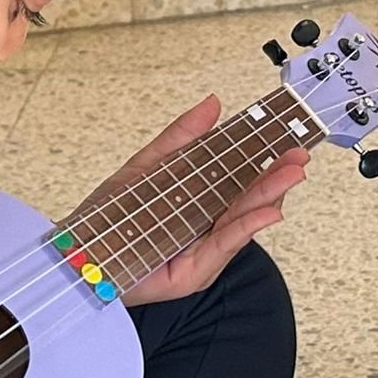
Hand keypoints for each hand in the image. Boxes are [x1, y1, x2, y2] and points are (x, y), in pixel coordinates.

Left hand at [81, 96, 307, 306]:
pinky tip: (268, 211)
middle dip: (276, 177)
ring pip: (242, 221)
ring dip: (269, 197)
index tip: (287, 138)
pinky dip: (246, 228)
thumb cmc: (109, 216)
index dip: (263, 158)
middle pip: (246, 199)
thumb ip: (182, 137)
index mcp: (199, 201)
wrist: (78, 257)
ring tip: (292, 175)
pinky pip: (223, 246)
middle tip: (299, 156)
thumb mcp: (148, 165)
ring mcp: (202, 251)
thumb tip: (213, 103)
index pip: (238, 177)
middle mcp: (205, 227)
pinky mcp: (193, 273)